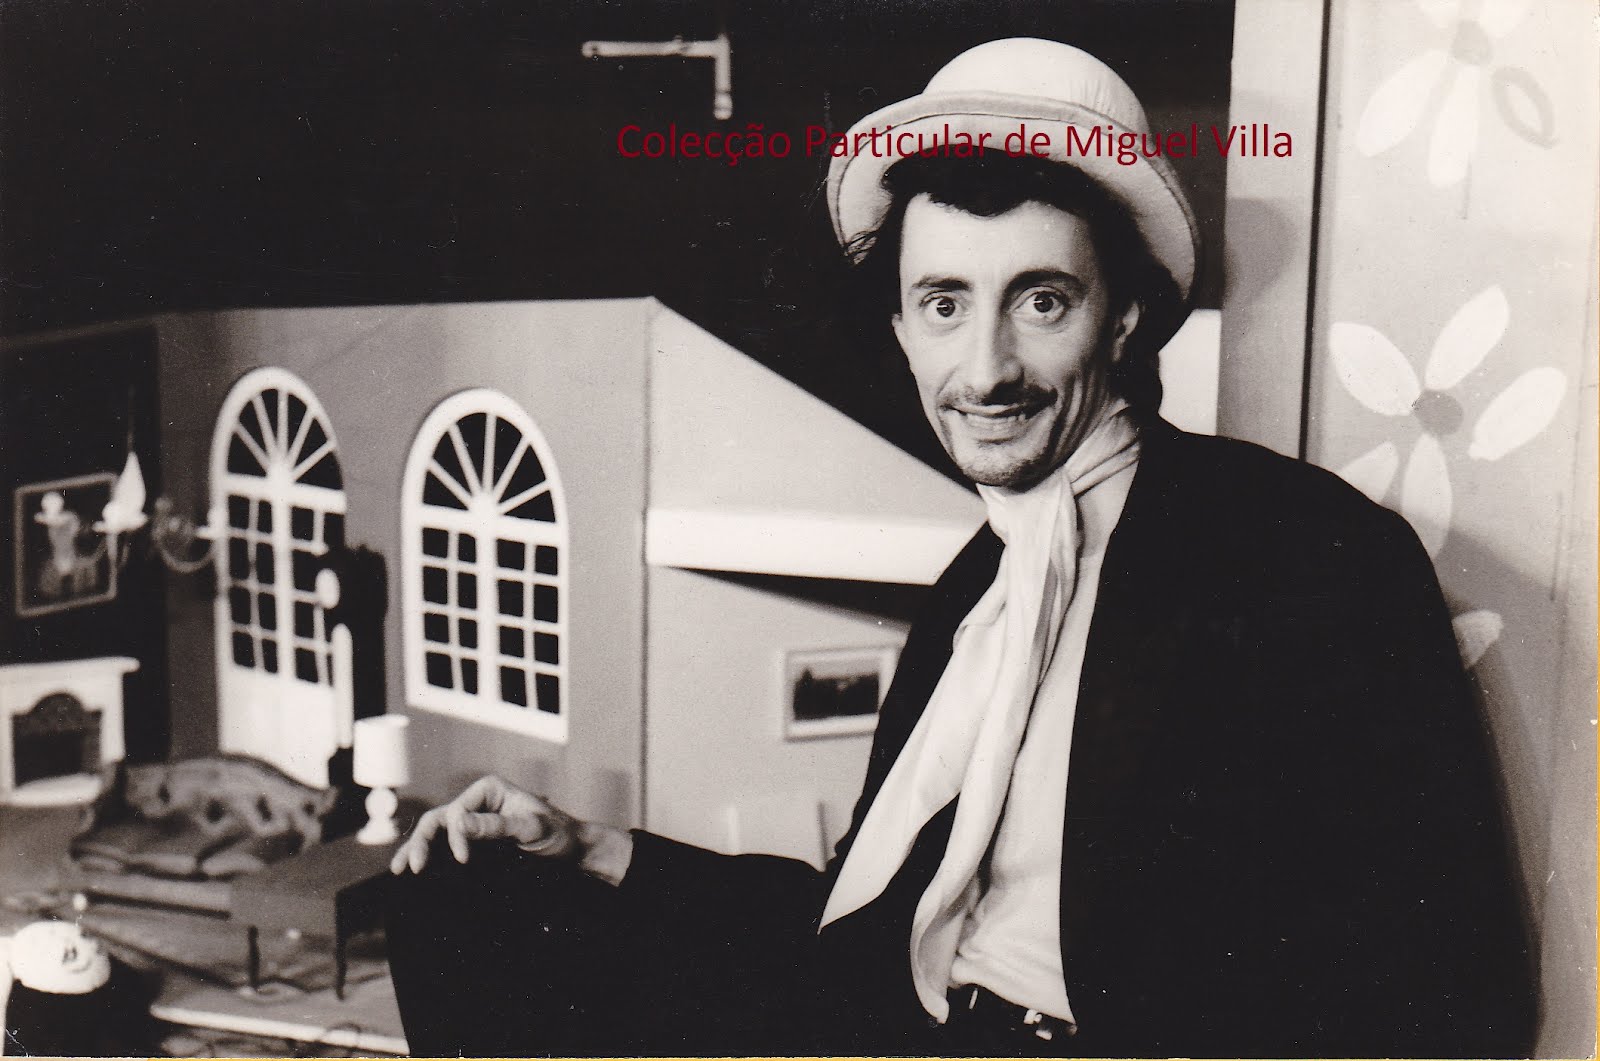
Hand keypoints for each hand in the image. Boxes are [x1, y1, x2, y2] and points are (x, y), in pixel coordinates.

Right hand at [389, 775, 578, 874]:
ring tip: (400, 870)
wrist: (572, 850)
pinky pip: (444, 847)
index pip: (457, 811)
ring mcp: (473, 822)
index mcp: (488, 789)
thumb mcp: (530, 828)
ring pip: (436, 833)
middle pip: (438, 820)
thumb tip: (457, 822)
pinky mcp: (474, 842)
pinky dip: (428, 857)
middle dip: (422, 842)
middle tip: (415, 868)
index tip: (465, 861)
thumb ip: (496, 825)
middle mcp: (476, 802)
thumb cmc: (557, 834)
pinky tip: (411, 870)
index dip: (454, 836)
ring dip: (416, 849)